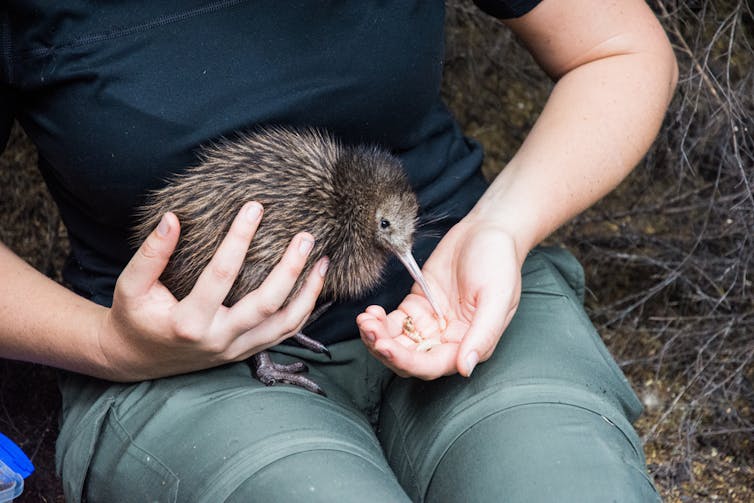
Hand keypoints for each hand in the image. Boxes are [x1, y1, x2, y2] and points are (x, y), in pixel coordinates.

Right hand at [97, 202, 327, 380]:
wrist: (137, 359)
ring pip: (284, 324)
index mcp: (188, 322)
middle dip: (290, 268)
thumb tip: (172, 218)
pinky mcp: (246, 352)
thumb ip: (151, 254)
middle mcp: (218, 339)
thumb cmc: (135, 316)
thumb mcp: (131, 285)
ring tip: (322, 260)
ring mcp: (235, 349)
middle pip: (266, 303)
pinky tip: (315, 285)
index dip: (239, 238)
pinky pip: (285, 334)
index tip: (255, 207)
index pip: (221, 275)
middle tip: (306, 235)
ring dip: (308, 292)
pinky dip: (304, 310)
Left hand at [357, 215, 523, 378]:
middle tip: (369, 331)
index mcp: (469, 344)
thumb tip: (466, 368)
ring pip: (398, 343)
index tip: (386, 347)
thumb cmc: (499, 263)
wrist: (488, 231)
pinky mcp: (417, 305)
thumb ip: (483, 335)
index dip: (407, 360)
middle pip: (410, 359)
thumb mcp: (497, 298)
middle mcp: (447, 339)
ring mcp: (430, 323)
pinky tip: (370, 312)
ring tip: (365, 320)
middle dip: (386, 350)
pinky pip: (393, 323)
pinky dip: (379, 322)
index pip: (433, 364)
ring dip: (378, 337)